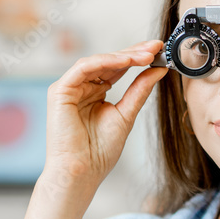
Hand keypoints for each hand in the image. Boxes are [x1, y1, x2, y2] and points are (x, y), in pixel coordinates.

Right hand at [43, 39, 168, 187]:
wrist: (82, 171)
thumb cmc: (100, 151)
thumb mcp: (126, 114)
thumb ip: (139, 90)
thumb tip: (158, 70)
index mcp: (96, 92)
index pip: (118, 68)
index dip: (138, 58)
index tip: (159, 52)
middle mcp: (82, 87)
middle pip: (109, 61)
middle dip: (134, 52)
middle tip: (156, 46)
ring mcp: (69, 87)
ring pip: (97, 61)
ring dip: (123, 55)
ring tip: (146, 55)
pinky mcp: (59, 90)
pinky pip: (83, 67)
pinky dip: (105, 61)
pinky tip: (126, 61)